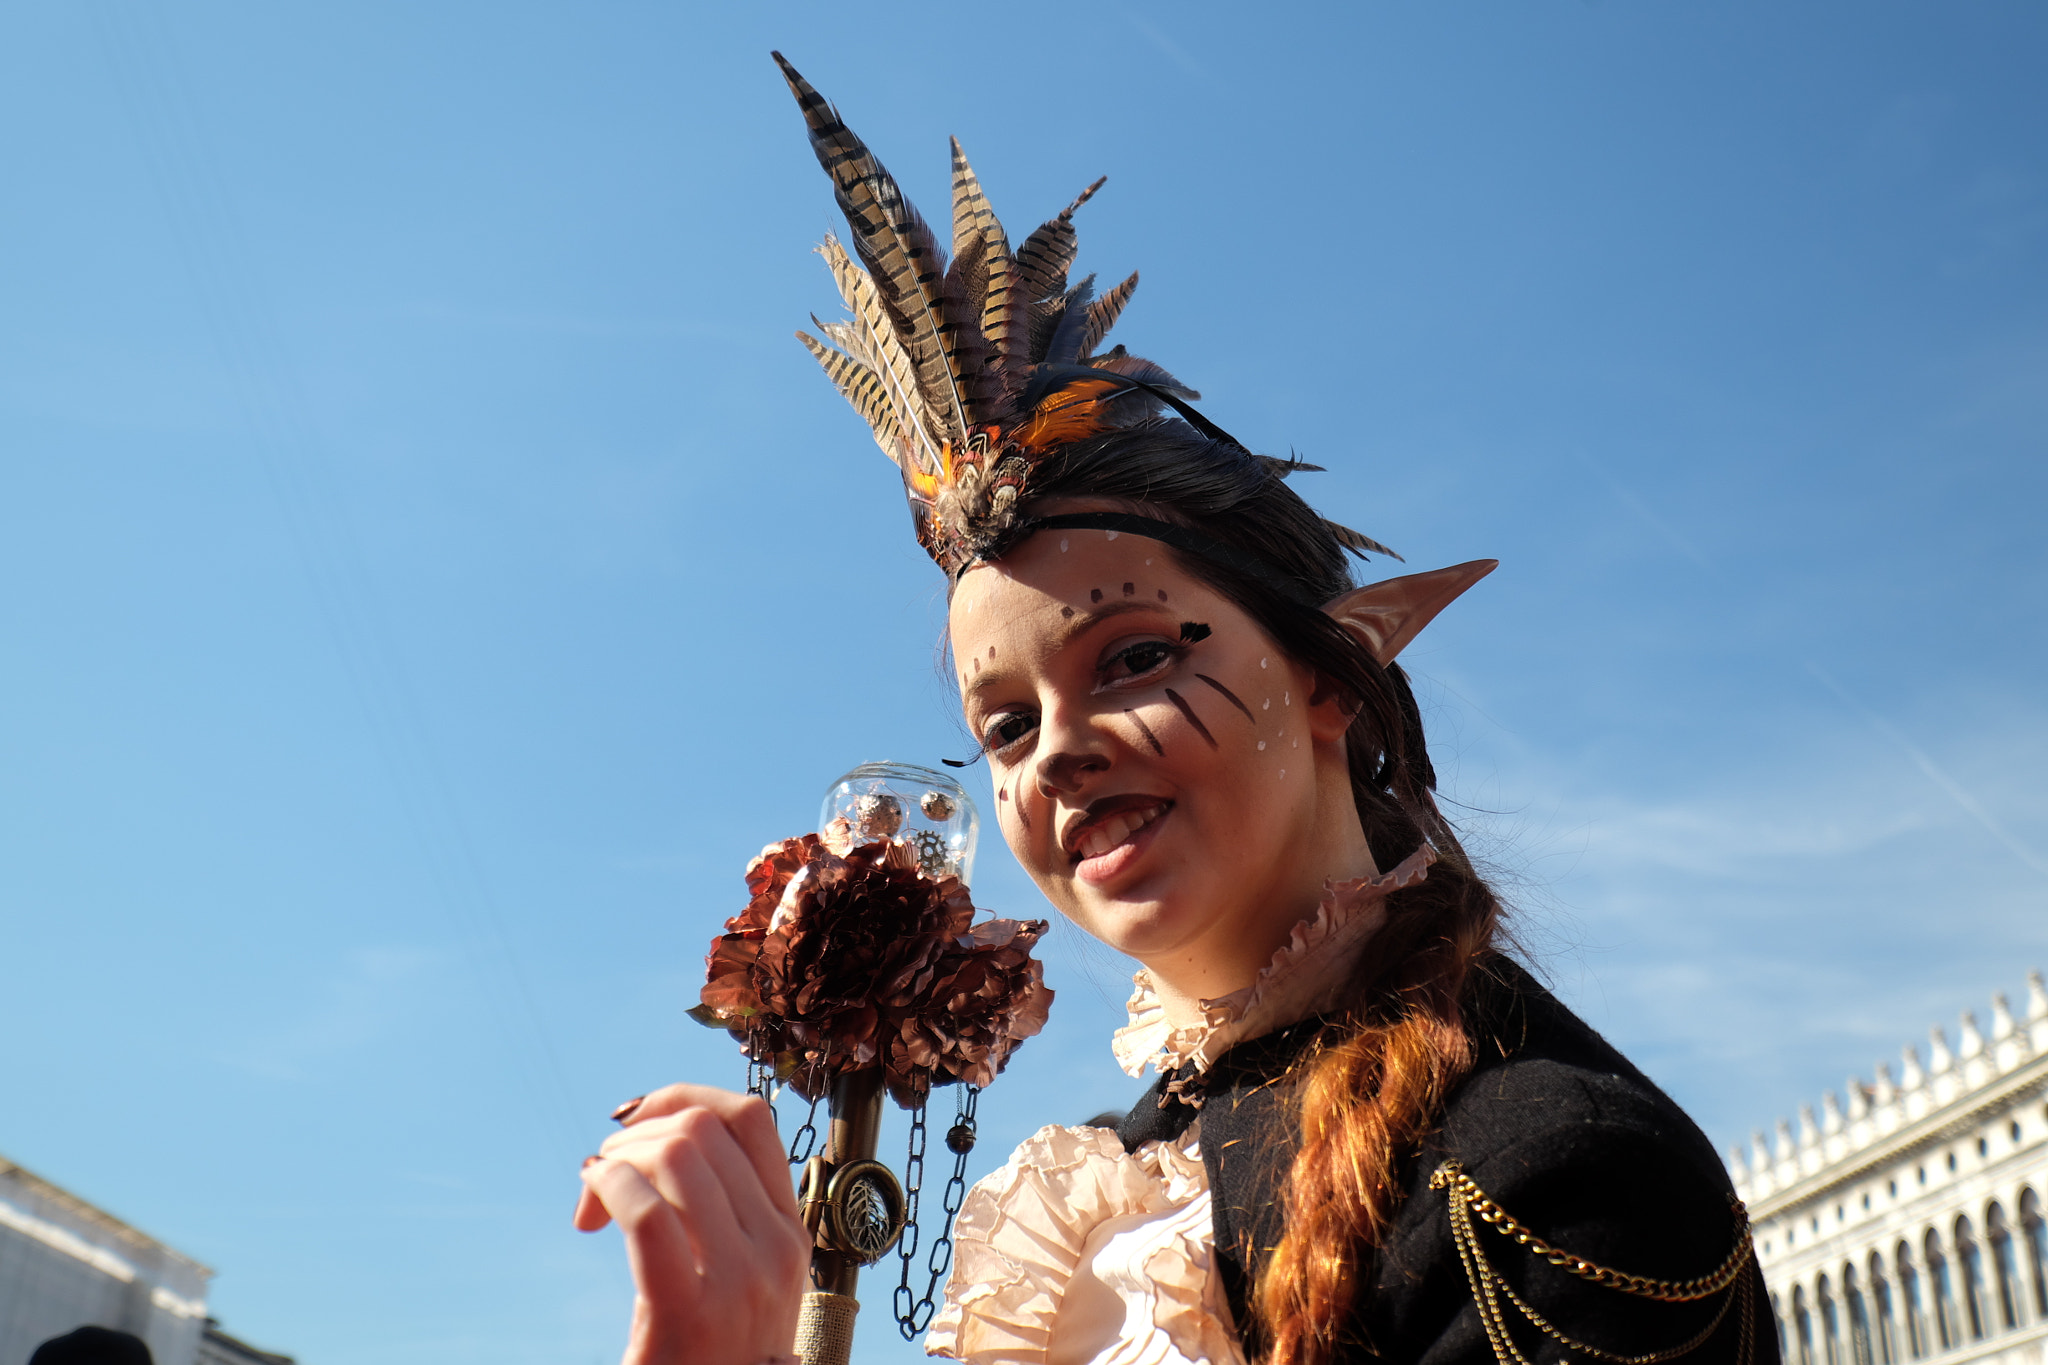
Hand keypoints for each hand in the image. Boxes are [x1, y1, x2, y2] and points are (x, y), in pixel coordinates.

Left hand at [575, 1084, 810, 1364]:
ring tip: (594, 1200)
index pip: (752, 1117)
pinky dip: (608, 1192)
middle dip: (638, 1135)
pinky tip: (588, 1218)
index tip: (638, 1122)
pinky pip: (646, 1214)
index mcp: (790, 1235)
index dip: (685, 1097)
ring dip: (618, 1160)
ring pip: (677, 1155)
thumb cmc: (708, 1360)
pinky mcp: (690, 1313)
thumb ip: (720, 1216)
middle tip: (602, 1179)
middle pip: (706, 1128)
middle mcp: (778, 1249)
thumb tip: (664, 1135)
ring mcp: (742, 1281)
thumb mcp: (737, 1280)